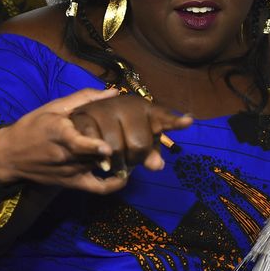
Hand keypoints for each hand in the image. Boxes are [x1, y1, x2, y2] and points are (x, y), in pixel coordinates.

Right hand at [0, 88, 130, 193]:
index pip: (75, 143)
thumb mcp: (54, 107)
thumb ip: (84, 98)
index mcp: (58, 133)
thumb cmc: (33, 126)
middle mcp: (65, 156)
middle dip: (117, 147)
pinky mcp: (71, 183)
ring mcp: (69, 172)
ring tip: (138, 150)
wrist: (10, 155)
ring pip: (99, 165)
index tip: (108, 146)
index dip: (92, 146)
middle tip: (141, 140)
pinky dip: (113, 184)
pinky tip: (126, 175)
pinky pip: (96, 188)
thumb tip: (113, 91)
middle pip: (95, 153)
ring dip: (117, 159)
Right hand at [69, 95, 192, 173]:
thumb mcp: (139, 138)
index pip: (164, 117)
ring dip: (117, 163)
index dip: (176, 121)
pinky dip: (101, 160)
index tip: (189, 121)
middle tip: (130, 160)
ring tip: (116, 161)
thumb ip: (151, 151)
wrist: (80, 119)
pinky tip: (105, 164)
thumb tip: (157, 166)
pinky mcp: (84, 116)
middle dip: (135, 158)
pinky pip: (95, 144)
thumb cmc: (117, 129)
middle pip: (139, 145)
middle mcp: (126, 105)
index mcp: (145, 108)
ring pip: (116, 150)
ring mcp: (105, 108)